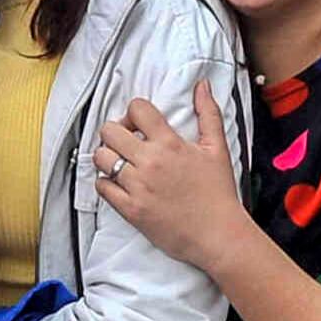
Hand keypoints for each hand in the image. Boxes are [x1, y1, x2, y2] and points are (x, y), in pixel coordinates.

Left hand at [95, 83, 252, 271]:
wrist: (218, 235)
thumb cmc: (219, 193)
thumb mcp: (217, 149)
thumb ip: (208, 113)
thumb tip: (202, 85)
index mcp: (169, 144)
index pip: (136, 109)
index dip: (134, 113)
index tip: (138, 124)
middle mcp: (150, 162)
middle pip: (109, 131)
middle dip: (115, 133)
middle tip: (126, 143)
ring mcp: (137, 187)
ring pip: (100, 158)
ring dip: (107, 157)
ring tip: (120, 163)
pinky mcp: (130, 210)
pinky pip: (102, 187)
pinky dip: (106, 183)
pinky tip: (119, 184)